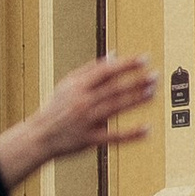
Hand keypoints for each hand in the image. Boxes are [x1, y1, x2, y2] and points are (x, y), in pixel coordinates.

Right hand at [0, 55, 156, 191]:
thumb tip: (114, 56)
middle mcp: (82, 102)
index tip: (144, 59)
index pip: (105, 71)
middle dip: (135, 81)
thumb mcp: (68, 84)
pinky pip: (113, 137)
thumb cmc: (56, 107)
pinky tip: (147, 129)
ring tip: (153, 94)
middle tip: (154, 76)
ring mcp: (86, 121)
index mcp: (77, 86)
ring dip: (135, 101)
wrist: (39, 136)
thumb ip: (90, 69)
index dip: (126, 64)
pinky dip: (130, 134)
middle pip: (113, 89)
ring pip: (115, 109)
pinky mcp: (89, 140)